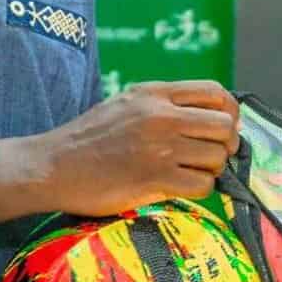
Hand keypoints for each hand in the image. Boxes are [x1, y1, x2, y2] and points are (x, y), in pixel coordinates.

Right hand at [0, 81, 240, 223]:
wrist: (53, 166)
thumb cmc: (87, 138)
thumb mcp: (124, 104)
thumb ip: (162, 104)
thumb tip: (203, 115)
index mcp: (154, 94)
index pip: (215, 92)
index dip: (229, 111)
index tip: (223, 127)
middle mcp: (162, 116)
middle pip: (224, 126)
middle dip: (226, 144)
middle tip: (213, 156)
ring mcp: (160, 148)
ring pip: (217, 157)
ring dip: (210, 169)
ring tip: (191, 173)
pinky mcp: (155, 179)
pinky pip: (202, 185)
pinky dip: (199, 189)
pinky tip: (180, 187)